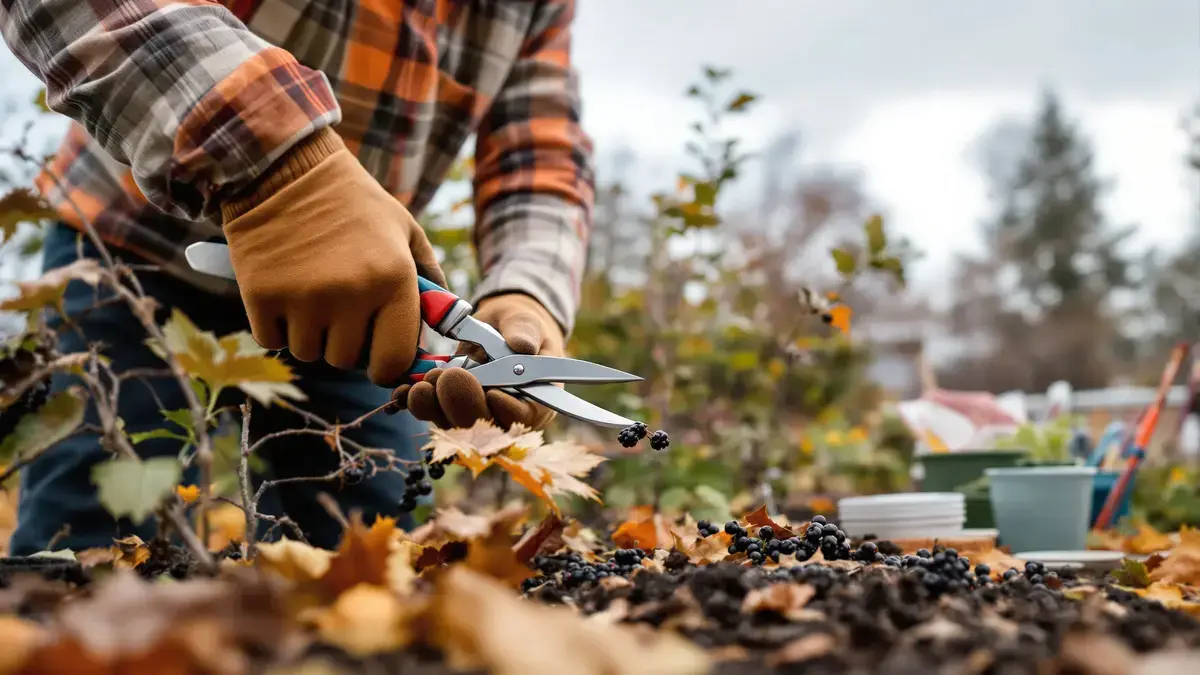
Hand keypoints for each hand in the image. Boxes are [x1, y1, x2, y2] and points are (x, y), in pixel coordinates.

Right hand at [220, 129, 446, 385]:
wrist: (285, 169)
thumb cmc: (353, 202)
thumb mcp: (404, 228)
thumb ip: (429, 276)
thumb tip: (444, 320)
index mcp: (393, 279)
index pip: (393, 360)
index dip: (386, 364)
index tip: (378, 354)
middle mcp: (351, 294)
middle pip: (346, 360)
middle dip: (345, 342)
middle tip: (340, 309)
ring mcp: (304, 299)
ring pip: (310, 353)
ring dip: (311, 334)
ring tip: (312, 294)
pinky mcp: (262, 297)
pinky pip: (273, 341)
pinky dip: (277, 326)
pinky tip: (285, 292)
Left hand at [389, 292, 563, 429]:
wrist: (497, 329)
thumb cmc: (519, 327)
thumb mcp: (525, 322)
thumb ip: (524, 331)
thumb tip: (522, 345)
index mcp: (534, 401)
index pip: (524, 417)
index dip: (508, 411)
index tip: (491, 391)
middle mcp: (505, 418)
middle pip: (484, 427)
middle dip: (462, 403)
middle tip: (448, 375)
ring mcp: (474, 418)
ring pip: (453, 426)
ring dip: (434, 406)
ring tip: (423, 382)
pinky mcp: (448, 410)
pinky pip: (432, 414)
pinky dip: (416, 403)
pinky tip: (404, 391)